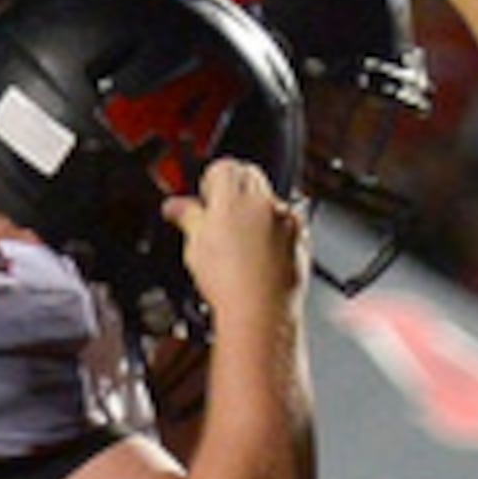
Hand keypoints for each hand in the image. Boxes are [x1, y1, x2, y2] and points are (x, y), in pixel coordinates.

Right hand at [164, 157, 308, 330]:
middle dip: (234, 191)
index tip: (204, 200)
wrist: (261, 312)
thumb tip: (175, 207)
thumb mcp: (194, 244)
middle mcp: (266, 202)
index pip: (223, 167)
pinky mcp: (302, 240)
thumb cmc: (229, 281)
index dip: (210, 182)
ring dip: (255, 212)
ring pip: (270, 202)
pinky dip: (274, 232)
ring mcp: (288, 221)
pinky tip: (258, 255)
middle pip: (250, 177)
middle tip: (218, 218)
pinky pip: (288, 225)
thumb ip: (186, 216)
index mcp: (234, 196)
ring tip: (237, 242)